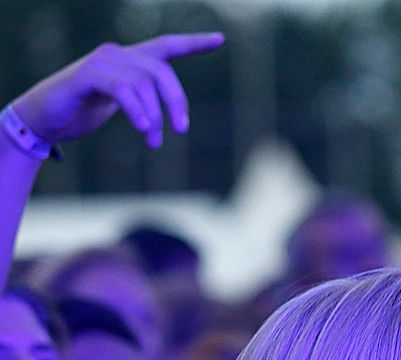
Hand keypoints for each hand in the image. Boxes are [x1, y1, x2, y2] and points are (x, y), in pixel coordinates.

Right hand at [12, 32, 224, 148]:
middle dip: (177, 101)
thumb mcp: (121, 106)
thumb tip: (167, 117)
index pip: (166, 46)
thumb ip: (143, 102)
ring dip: (155, 116)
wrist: (44, 118)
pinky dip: (137, 110)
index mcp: (129, 60)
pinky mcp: (86, 76)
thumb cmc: (82, 112)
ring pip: (144, 83)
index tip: (220, 40)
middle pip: (161, 70)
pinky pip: (122, 89)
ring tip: (154, 142)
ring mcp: (100, 62)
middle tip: (181, 130)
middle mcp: (116, 54)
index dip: (193, 43)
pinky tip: (144, 129)